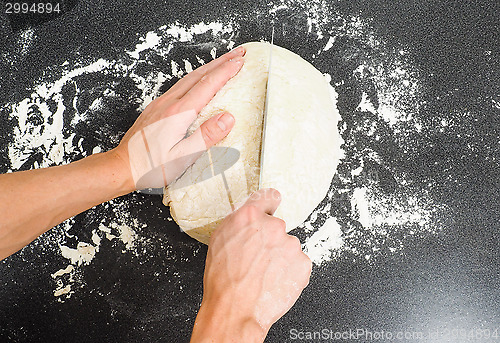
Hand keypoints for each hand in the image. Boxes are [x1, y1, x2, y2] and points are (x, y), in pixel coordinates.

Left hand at [110, 47, 245, 191]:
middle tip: (238, 53)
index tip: (240, 62)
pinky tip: (199, 80)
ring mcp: (160, 104)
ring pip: (188, 78)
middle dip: (221, 62)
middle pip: (199, 75)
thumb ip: (206, 136)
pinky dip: (195, 77)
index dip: (226, 71)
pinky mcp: (156, 108)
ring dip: (208, 67)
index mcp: (178, 113)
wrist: (122, 167)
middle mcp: (168, 104)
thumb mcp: (183, 157)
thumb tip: (228, 118)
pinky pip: (179, 85)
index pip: (207, 85)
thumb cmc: (150, 166)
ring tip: (223, 62)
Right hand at [190, 188, 311, 342]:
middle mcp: (273, 226)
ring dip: (280, 257)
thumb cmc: (222, 281)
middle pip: (277, 227)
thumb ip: (238, 223)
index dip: (269, 204)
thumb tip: (249, 218)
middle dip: (270, 240)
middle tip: (257, 259)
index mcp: (249, 216)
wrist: (235, 310)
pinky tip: (274, 281)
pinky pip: (298, 263)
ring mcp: (290, 244)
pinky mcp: (303, 263)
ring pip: (288, 246)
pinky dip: (289, 271)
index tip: (272, 207)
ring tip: (264, 274)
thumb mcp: (219, 241)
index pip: (268, 196)